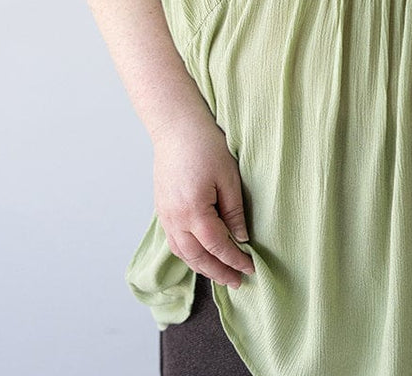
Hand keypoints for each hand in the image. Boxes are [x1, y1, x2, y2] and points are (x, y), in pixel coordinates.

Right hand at [152, 111, 254, 287]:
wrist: (177, 128)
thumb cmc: (206, 146)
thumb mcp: (228, 177)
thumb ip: (234, 211)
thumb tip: (241, 238)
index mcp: (194, 211)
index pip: (217, 246)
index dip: (234, 260)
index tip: (249, 268)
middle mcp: (175, 219)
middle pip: (197, 257)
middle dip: (218, 272)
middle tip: (237, 282)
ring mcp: (165, 216)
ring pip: (182, 253)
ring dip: (202, 267)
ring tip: (220, 274)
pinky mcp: (161, 210)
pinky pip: (174, 242)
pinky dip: (188, 254)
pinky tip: (200, 255)